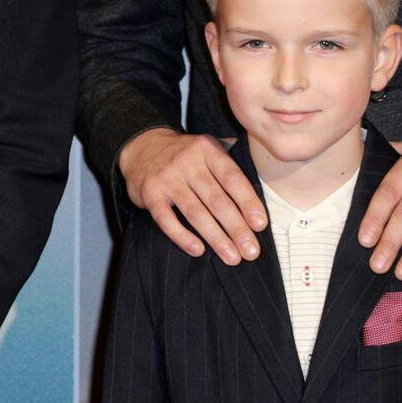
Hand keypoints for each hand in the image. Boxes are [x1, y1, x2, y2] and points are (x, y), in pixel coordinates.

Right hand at [119, 127, 266, 262]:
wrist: (141, 145)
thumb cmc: (184, 156)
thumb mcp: (207, 150)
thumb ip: (228, 171)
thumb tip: (254, 207)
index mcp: (207, 150)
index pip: (232, 178)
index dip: (248, 202)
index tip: (260, 225)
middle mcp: (187, 162)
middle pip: (216, 199)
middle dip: (236, 228)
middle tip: (251, 251)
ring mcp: (167, 178)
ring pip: (195, 212)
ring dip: (216, 237)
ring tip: (232, 257)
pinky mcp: (150, 193)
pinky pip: (166, 219)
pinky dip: (182, 236)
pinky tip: (198, 250)